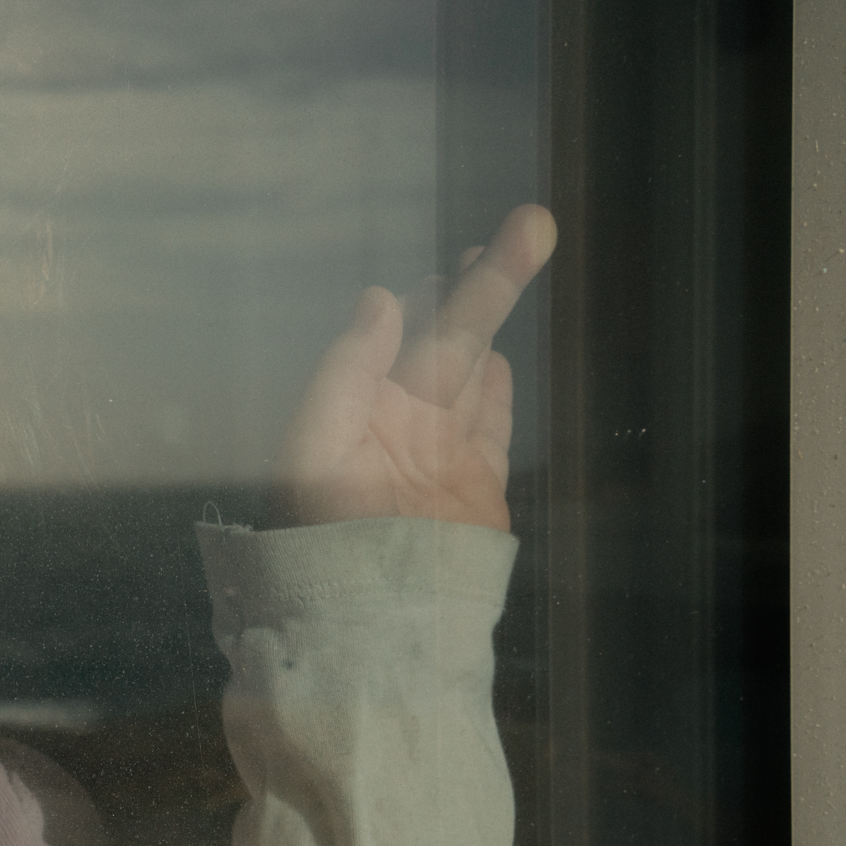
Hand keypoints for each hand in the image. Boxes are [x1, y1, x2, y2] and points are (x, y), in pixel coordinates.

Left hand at [276, 203, 556, 532]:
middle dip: (486, 284)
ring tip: (507, 257)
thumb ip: (345, 372)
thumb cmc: (326, 541)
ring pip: (474, 371)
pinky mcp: (476, 491)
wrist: (371, 622)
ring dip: (490, 322)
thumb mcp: (315, 449)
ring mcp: (440, 456)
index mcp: (353, 410)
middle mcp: (397, 426)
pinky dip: (497, 394)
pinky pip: (490, 429)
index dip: (430, 296)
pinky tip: (500, 361)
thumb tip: (380, 299)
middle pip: (449, 341)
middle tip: (530, 223)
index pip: (397, 335)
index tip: (454, 260)